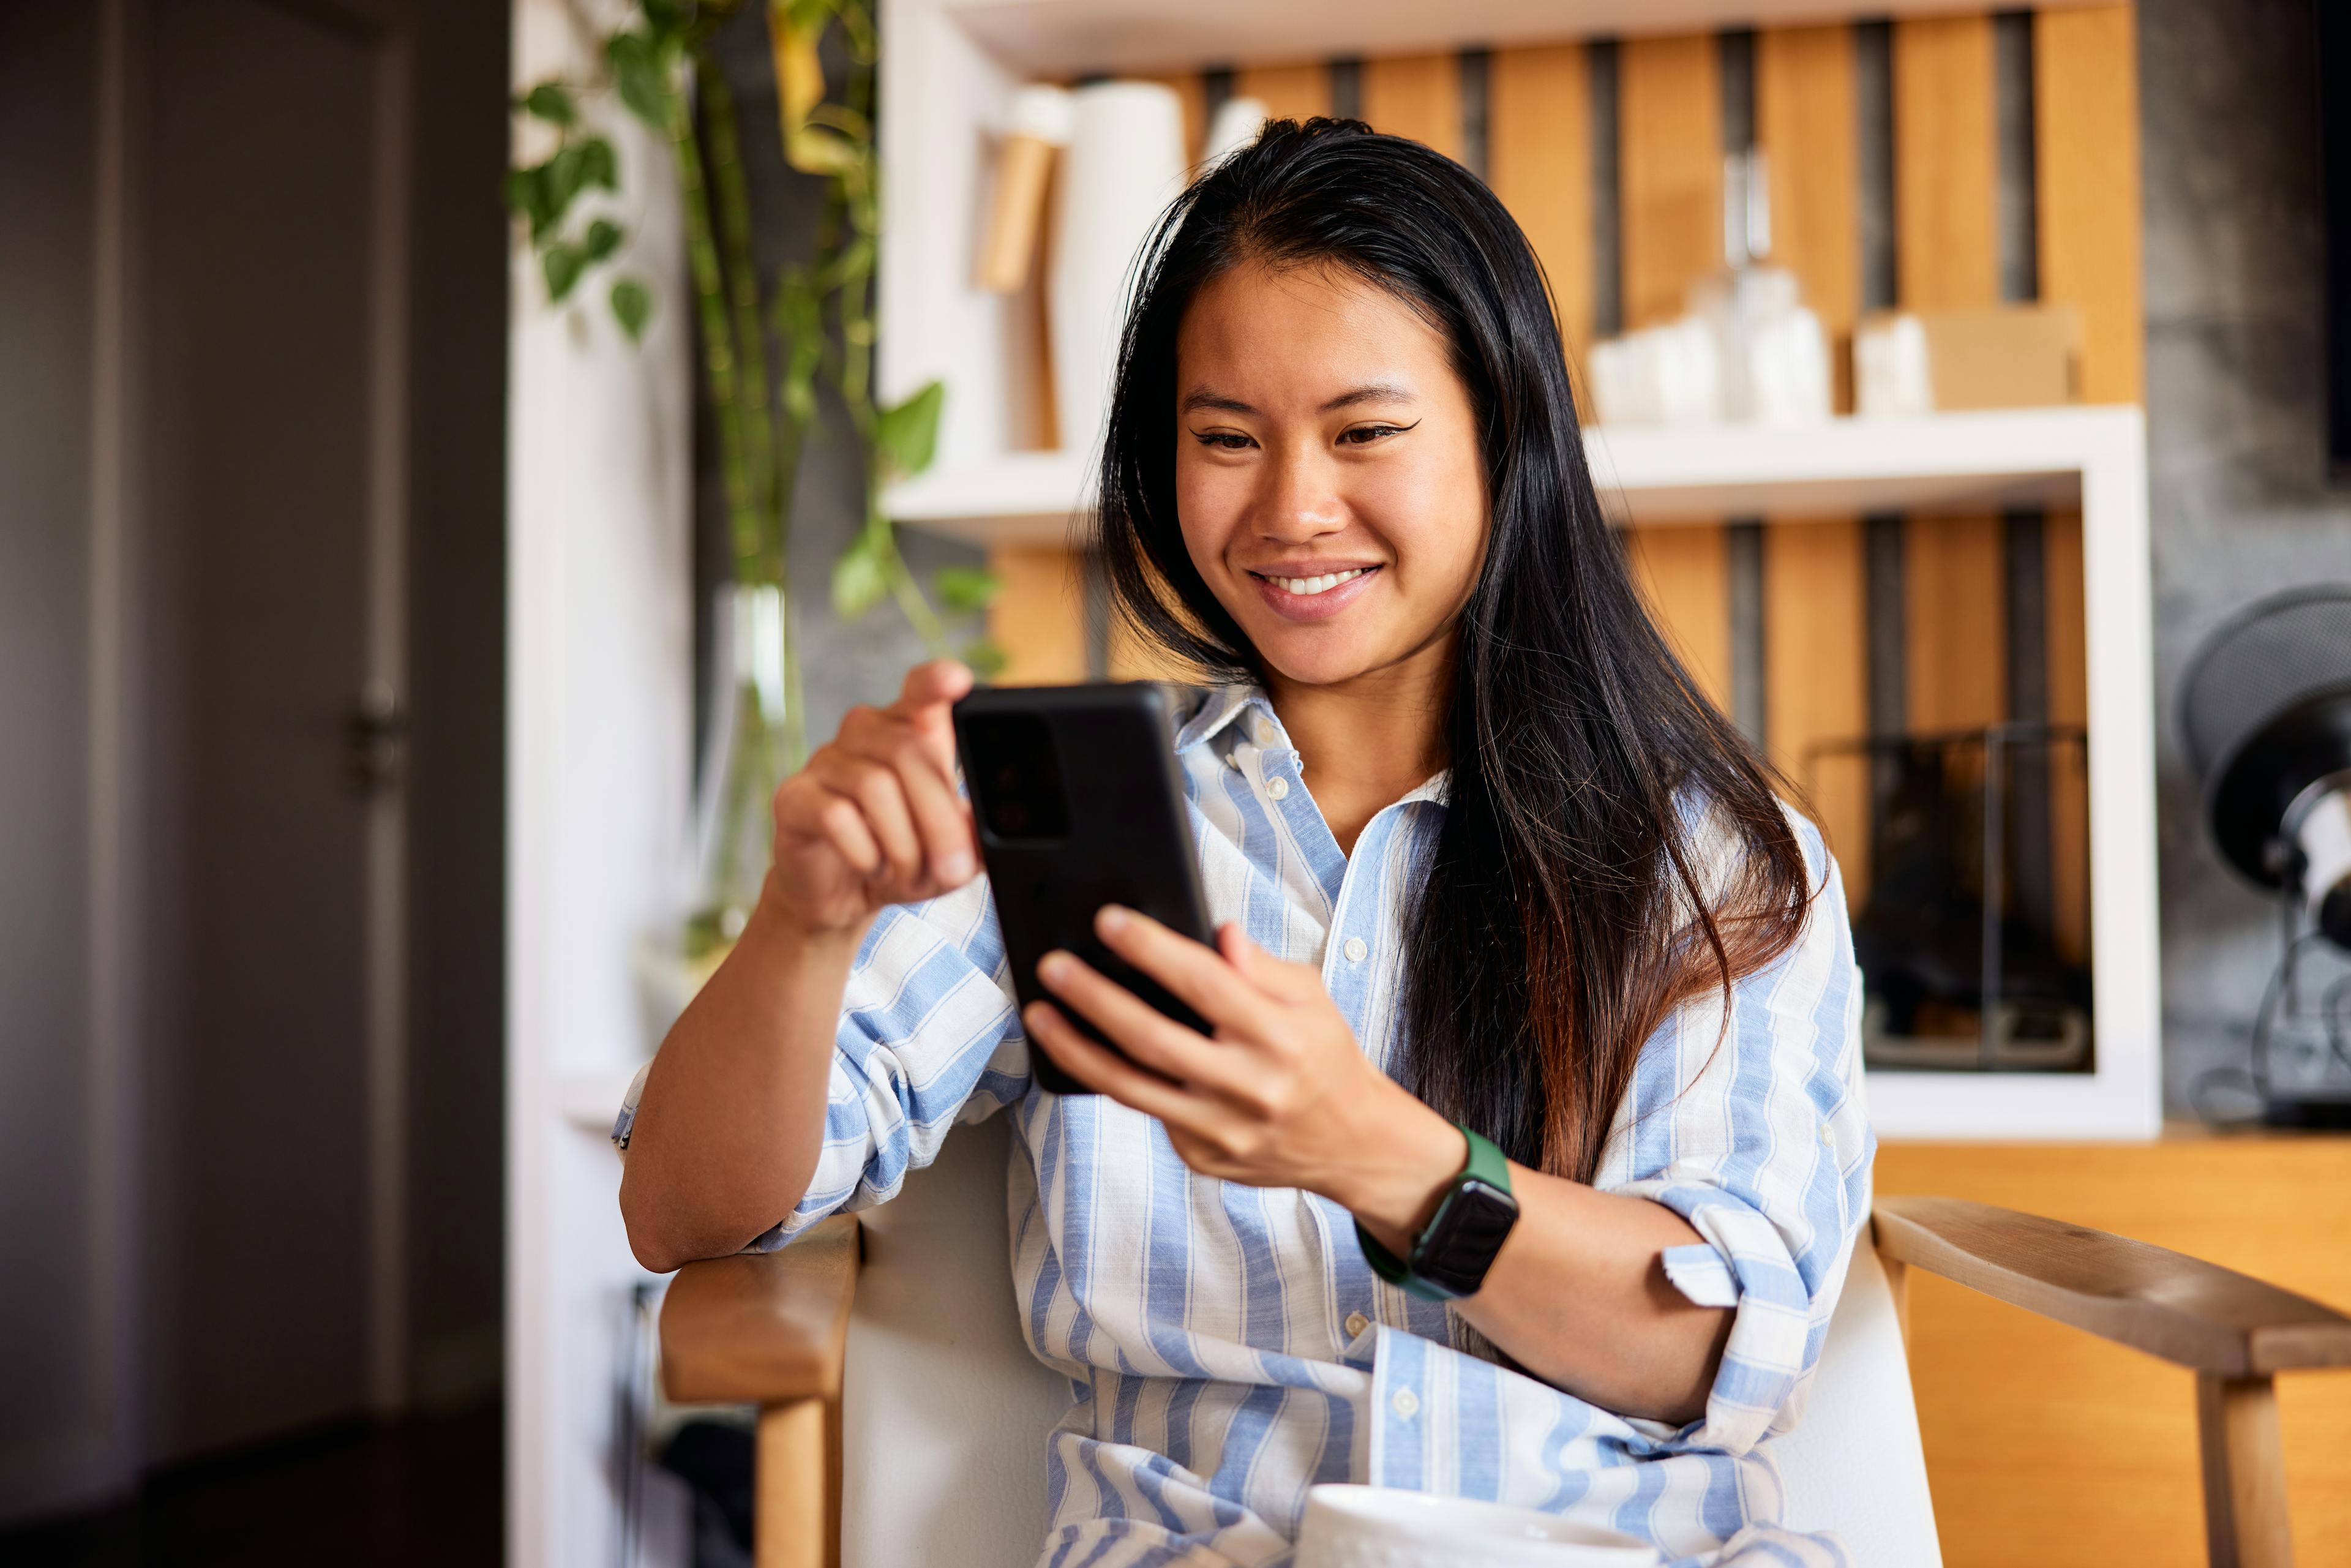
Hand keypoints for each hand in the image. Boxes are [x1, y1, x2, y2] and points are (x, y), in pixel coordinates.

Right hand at [765, 659, 977, 938]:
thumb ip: (969, 832)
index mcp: (908, 730)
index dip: (935, 683)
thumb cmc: (899, 858)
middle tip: (952, 869)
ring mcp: (825, 761)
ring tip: (906, 875)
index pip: (919, 691)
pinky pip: (836, 815)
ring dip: (902, 845)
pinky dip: (865, 852)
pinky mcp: (793, 796)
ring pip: (875, 787)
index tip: (957, 681)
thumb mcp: (948, 850)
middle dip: (939, 820)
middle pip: (908, 753)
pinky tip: (871, 868)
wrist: (841, 896)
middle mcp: (864, 733)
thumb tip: (980, 827)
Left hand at [1024, 907, 1463, 1234]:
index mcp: (1282, 1037)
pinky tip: (1088, 1052)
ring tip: (1039, 1014)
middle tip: (1053, 967)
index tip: (1109, 921)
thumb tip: (1217, 933)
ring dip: (1076, 1048)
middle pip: (1154, 1039)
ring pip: (1132, 1087)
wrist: (1354, 1145)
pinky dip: (1116, 1080)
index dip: (1153, 949)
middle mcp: (1250, 1087)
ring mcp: (1222, 1130)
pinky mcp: (1202, 1157)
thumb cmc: (1326, 1059)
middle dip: (1094, 999)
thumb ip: (1261, 966)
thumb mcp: (1312, 998)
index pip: (1206, 984)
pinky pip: (1149, 1112)